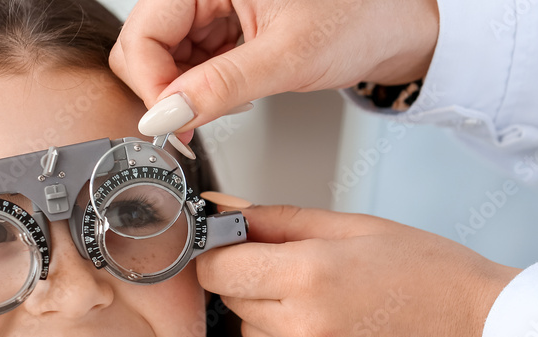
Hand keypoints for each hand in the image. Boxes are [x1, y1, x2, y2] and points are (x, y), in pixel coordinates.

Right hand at [110, 0, 439, 133]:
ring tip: (230, 99)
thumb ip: (219, 88)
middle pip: (146, 43)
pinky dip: (202, 84)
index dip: (153, 85)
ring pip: (163, 55)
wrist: (393, 25)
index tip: (174, 123)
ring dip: (185, 90)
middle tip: (196, 119)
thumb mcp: (285, 59)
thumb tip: (165, 116)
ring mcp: (211, 1)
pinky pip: (188, 57)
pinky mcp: (221, 20)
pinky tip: (231, 91)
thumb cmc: (359, 19)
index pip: (144, 34)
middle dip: (166, 89)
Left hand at [195, 205, 520, 336]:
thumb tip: (217, 210)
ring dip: (280, 330)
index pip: (216, 270)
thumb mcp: (355, 229)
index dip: (226, 258)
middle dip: (263, 290)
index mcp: (310, 276)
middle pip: (237, 306)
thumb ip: (276, 220)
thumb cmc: (429, 274)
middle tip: (317, 286)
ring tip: (338, 320)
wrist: (489, 336)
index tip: (244, 256)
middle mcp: (306, 332)